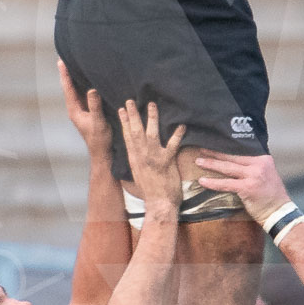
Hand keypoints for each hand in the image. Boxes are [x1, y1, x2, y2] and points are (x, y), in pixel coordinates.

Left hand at [58, 59, 111, 161]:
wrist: (102, 152)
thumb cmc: (99, 139)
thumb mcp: (98, 122)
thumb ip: (95, 106)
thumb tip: (92, 89)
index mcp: (75, 110)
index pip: (68, 89)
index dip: (65, 75)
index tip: (61, 62)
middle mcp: (76, 108)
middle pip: (70, 87)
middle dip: (67, 73)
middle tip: (64, 58)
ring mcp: (82, 110)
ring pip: (76, 90)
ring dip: (75, 78)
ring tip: (74, 65)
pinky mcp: (89, 111)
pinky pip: (84, 95)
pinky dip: (84, 85)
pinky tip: (87, 79)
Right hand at [118, 101, 184, 215]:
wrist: (158, 204)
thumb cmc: (150, 190)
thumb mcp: (138, 173)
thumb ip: (137, 160)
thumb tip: (136, 150)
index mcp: (133, 158)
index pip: (127, 136)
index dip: (124, 122)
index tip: (121, 109)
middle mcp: (141, 156)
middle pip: (135, 131)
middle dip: (133, 115)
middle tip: (131, 100)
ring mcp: (153, 158)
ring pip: (151, 134)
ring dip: (152, 118)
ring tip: (152, 105)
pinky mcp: (166, 162)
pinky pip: (172, 145)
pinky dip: (177, 135)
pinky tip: (181, 125)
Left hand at [194, 150, 288, 224]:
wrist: (279, 212)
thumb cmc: (271, 195)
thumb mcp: (266, 174)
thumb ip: (253, 167)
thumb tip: (235, 161)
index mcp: (263, 159)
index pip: (241, 150)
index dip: (226, 147)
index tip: (214, 143)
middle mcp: (259, 164)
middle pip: (232, 157)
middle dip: (215, 153)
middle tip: (201, 149)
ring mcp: (254, 175)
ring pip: (227, 168)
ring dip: (211, 164)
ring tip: (198, 161)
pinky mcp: (248, 188)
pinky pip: (226, 184)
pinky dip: (213, 183)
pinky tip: (202, 181)